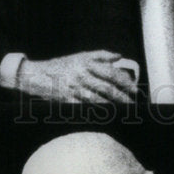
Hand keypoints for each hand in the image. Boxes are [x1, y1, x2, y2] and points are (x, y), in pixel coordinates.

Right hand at [16, 51, 137, 103]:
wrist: (38, 76)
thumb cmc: (62, 65)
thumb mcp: (81, 56)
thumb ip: (101, 55)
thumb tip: (119, 56)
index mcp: (88, 63)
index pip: (112, 74)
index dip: (126, 83)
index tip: (135, 90)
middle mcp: (83, 76)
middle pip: (108, 89)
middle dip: (123, 98)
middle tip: (133, 105)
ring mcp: (75, 89)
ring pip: (99, 100)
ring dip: (113, 108)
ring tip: (124, 113)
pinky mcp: (68, 101)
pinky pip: (85, 109)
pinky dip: (97, 113)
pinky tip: (107, 118)